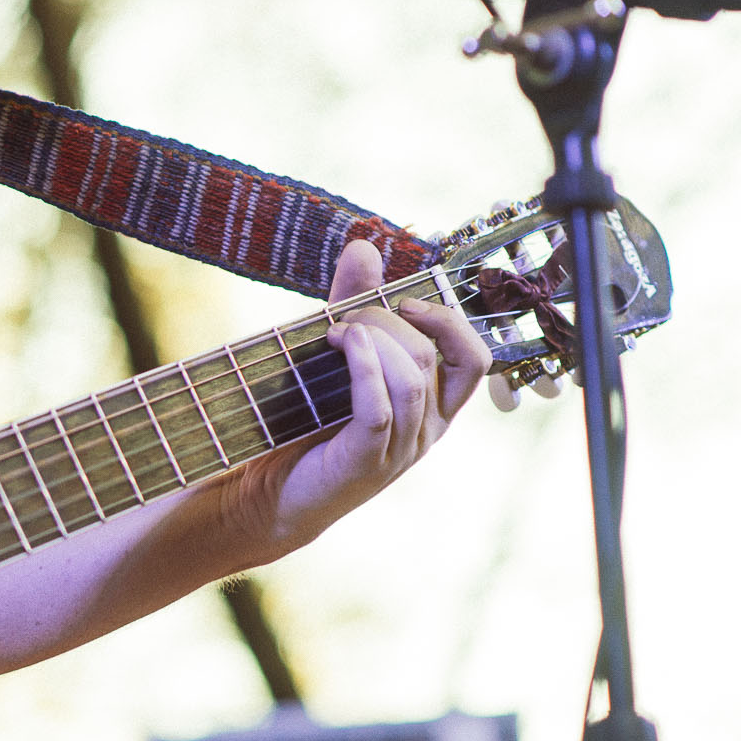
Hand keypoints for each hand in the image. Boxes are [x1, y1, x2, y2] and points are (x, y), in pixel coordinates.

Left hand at [224, 239, 490, 555]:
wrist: (266, 494)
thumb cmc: (304, 426)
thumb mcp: (334, 359)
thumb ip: (353, 306)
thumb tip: (363, 246)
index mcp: (431, 407)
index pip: (474, 358)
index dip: (448, 321)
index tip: (406, 301)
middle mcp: (425, 430)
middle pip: (431, 357)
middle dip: (388, 320)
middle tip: (344, 316)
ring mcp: (399, 450)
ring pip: (410, 379)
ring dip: (374, 339)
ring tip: (335, 331)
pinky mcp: (367, 462)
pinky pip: (381, 407)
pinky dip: (365, 367)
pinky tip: (342, 344)